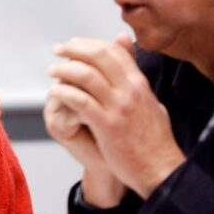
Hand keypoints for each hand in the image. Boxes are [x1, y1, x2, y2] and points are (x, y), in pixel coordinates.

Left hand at [47, 34, 183, 198]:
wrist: (161, 170)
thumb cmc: (154, 140)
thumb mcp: (150, 101)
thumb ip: (135, 76)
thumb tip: (127, 48)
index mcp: (140, 83)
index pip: (113, 50)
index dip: (89, 43)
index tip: (73, 44)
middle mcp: (131, 90)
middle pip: (99, 56)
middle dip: (74, 49)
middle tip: (58, 50)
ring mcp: (119, 107)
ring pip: (86, 76)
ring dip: (64, 70)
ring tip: (53, 70)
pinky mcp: (107, 125)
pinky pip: (80, 101)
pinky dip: (64, 92)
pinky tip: (55, 92)